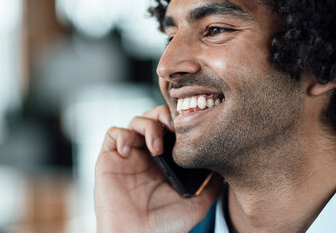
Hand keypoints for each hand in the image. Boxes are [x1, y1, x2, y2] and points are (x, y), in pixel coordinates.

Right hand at [94, 105, 221, 232]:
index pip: (171, 127)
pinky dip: (122, 135)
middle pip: (153, 117)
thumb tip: (226, 166)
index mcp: (165, 160)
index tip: (189, 126)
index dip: (179, 120)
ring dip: (147, 126)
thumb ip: (211, 183)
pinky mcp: (109, 159)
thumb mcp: (197, 202)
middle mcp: (146, 154)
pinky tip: (129, 151)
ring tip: (156, 146)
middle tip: (173, 126)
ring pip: (135, 121)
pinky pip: (113, 133)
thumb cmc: (165, 226)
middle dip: (163, 115)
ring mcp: (128, 155)